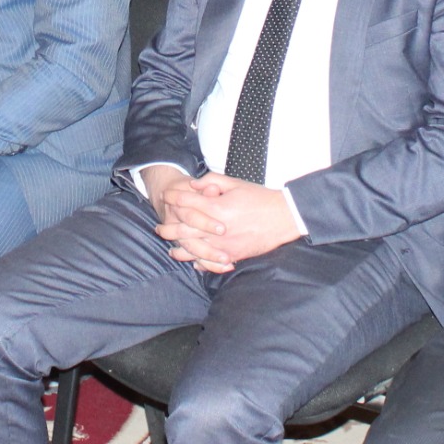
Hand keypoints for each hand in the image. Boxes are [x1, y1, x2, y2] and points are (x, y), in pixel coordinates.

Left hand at [154, 174, 303, 272]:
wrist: (284, 217)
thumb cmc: (259, 197)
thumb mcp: (236, 183)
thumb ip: (212, 182)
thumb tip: (193, 185)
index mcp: (217, 207)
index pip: (187, 202)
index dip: (173, 198)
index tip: (165, 196)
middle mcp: (217, 228)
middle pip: (184, 228)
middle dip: (169, 226)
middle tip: (159, 226)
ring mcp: (224, 244)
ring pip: (194, 249)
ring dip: (179, 248)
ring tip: (170, 248)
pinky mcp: (233, 255)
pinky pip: (210, 261)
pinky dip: (198, 262)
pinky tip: (191, 261)